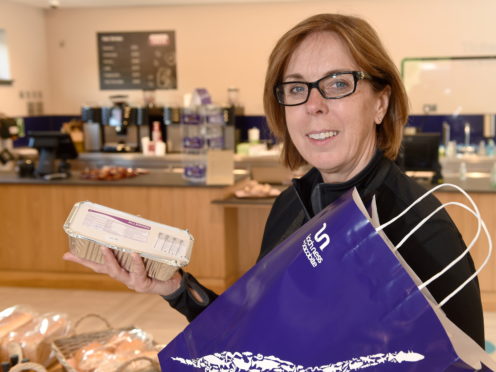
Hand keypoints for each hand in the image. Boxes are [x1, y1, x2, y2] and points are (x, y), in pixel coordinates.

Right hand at [63, 246, 181, 295]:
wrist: (174, 283)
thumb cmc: (159, 265)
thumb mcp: (147, 250)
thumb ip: (140, 237)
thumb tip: (136, 217)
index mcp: (121, 268)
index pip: (98, 264)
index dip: (83, 259)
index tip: (66, 254)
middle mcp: (123, 276)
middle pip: (103, 269)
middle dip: (91, 259)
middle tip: (80, 249)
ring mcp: (132, 282)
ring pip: (117, 272)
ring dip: (110, 259)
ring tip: (106, 247)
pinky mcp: (143, 284)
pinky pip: (138, 272)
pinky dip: (136, 263)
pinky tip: (134, 254)